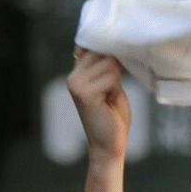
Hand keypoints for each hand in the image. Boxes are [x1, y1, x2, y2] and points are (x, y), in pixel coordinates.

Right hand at [67, 47, 130, 162]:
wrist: (109, 144)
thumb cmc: (113, 117)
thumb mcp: (111, 86)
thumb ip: (108, 68)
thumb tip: (117, 47)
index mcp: (77, 73)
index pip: (93, 47)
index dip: (110, 52)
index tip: (118, 63)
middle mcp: (73, 76)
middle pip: (104, 53)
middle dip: (117, 68)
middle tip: (113, 90)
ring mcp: (76, 83)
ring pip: (111, 64)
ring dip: (117, 81)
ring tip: (110, 97)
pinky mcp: (84, 92)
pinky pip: (112, 77)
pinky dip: (116, 89)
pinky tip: (109, 102)